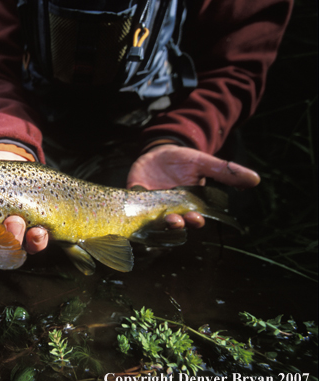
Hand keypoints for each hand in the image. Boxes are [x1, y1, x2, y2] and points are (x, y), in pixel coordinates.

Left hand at [127, 145, 260, 228]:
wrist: (159, 152)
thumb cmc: (184, 161)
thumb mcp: (204, 163)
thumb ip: (225, 172)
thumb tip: (255, 179)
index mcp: (188, 206)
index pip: (193, 219)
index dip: (195, 221)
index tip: (197, 218)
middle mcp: (169, 210)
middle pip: (172, 224)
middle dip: (175, 224)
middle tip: (176, 220)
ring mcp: (149, 206)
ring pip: (152, 221)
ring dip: (156, 222)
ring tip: (161, 218)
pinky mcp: (133, 196)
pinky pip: (129, 207)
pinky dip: (129, 210)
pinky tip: (130, 209)